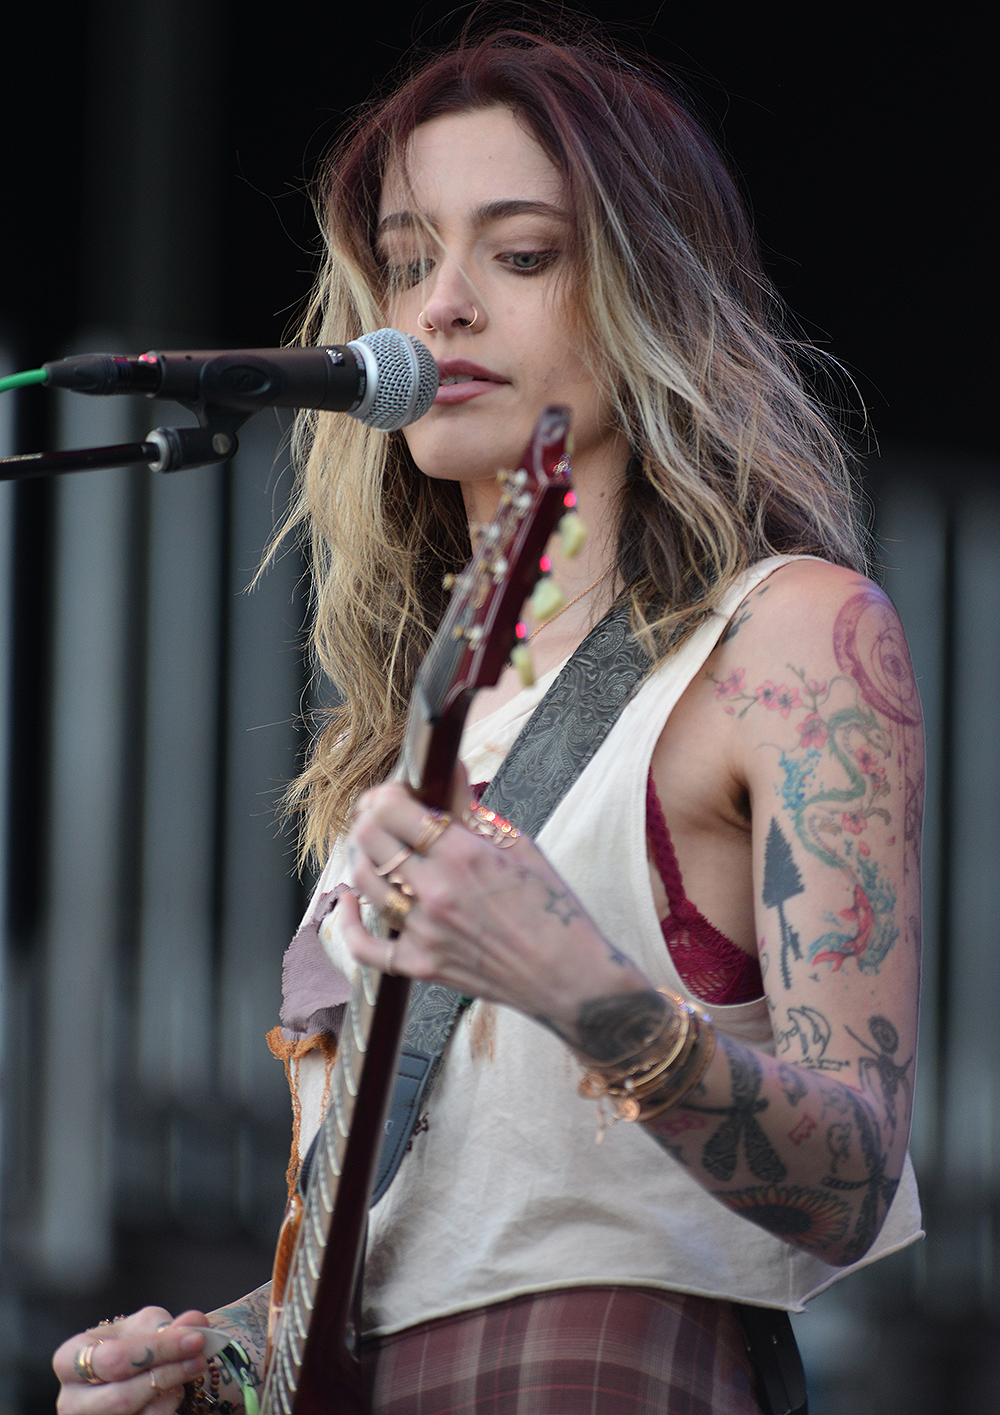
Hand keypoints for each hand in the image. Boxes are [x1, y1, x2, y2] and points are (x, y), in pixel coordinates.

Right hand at [54, 1309, 208, 1414]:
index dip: (159, 1349)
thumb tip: (195, 1321)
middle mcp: (70, 1400)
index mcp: (69, 1360)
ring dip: (171, 1394)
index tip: (197, 1338)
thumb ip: (167, 1325)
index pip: (114, 1359)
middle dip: (168, 1375)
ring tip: (188, 1372)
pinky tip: (174, 1392)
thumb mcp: (142, 1327)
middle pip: (122, 1397)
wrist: (124, 1373)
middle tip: (201, 1358)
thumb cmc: (130, 1346)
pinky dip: (166, 1408)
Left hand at [342, 779, 649, 1034]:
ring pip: (363, 882)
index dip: (386, 793)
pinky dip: (348, 921)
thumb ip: (472, 810)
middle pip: (371, 839)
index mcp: (463, 854)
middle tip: (382, 813)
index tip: (396, 791)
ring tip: (377, 848)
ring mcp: (424, 931)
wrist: (570, 977)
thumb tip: (449, 768)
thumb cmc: (553, 908)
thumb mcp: (520, 847)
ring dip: (362, 857)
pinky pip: (365, 946)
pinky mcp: (421, 965)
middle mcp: (436, 891)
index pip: (393, 809)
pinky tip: (349, 900)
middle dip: (369, 816)